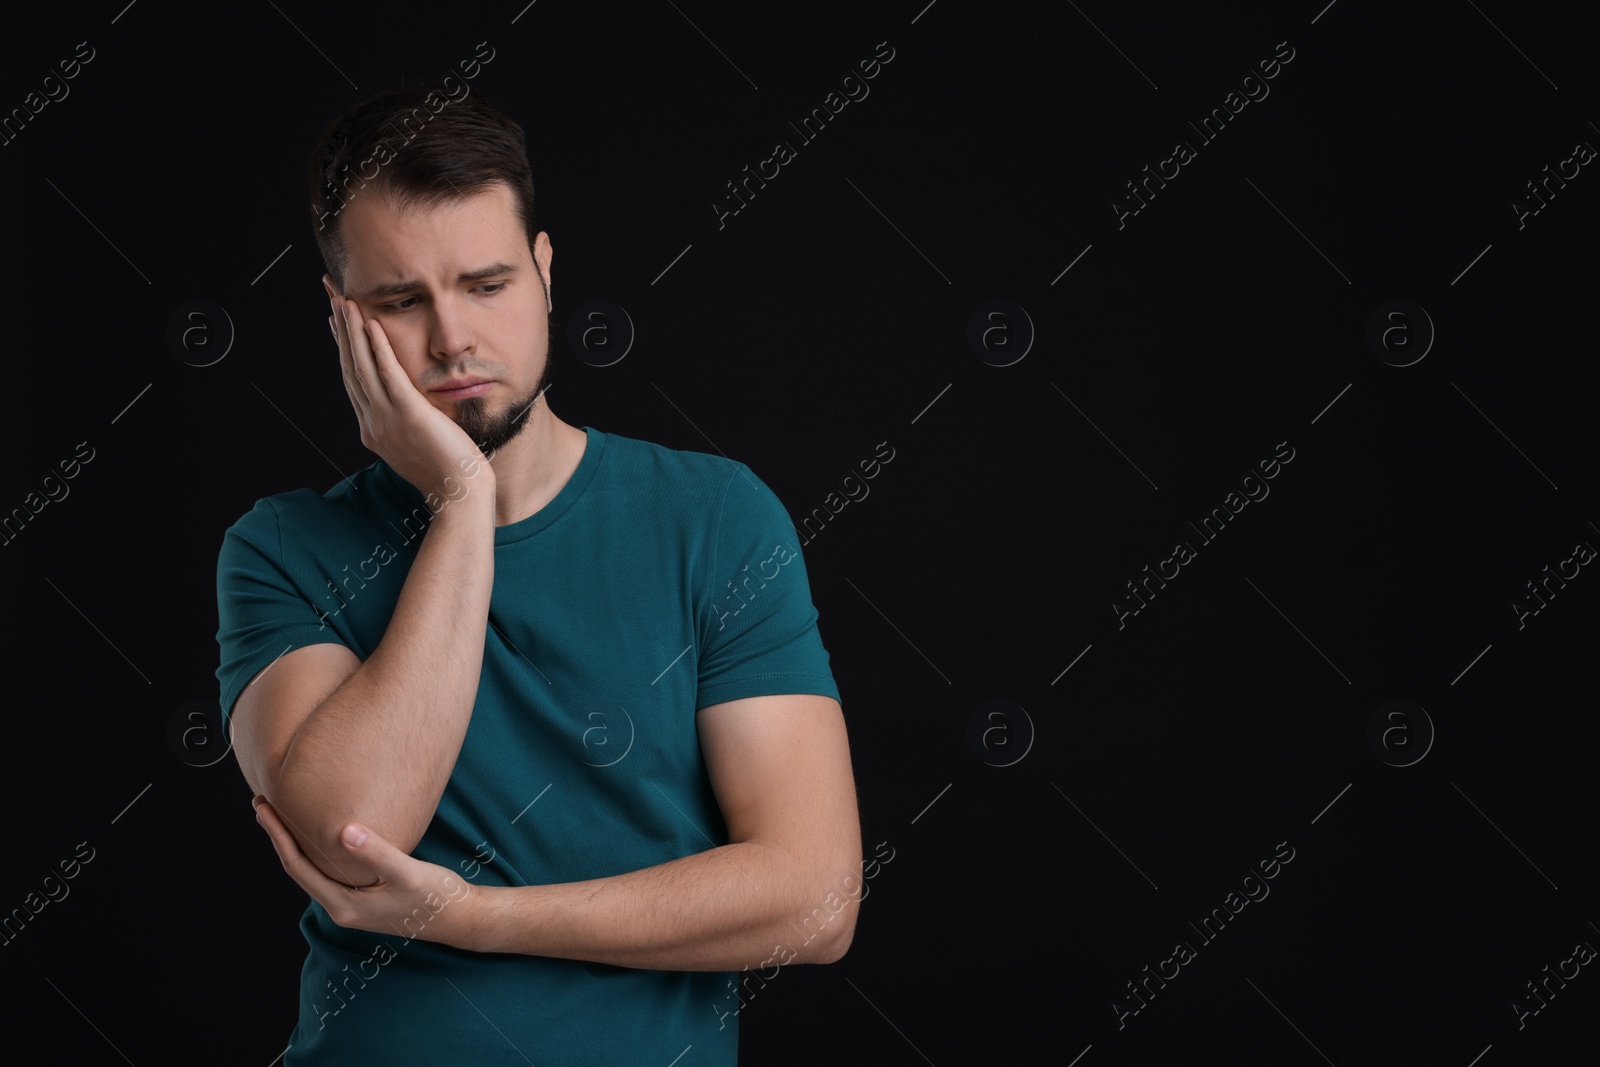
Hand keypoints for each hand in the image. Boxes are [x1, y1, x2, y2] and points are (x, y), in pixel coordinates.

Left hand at [254, 795, 475, 946]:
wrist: (460, 919)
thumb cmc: (436, 897)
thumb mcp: (408, 873)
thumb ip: (376, 852)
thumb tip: (344, 830)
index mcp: (343, 905)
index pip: (297, 866)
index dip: (278, 836)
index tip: (263, 808)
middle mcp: (341, 908)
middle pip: (298, 868)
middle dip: (279, 836)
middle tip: (264, 803)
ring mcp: (352, 904)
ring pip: (312, 870)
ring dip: (296, 843)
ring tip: (285, 815)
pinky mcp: (363, 898)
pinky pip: (329, 871)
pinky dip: (317, 850)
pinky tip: (321, 834)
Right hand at [324, 277, 493, 501]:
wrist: (458, 494)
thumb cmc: (447, 472)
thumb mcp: (417, 445)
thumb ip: (406, 425)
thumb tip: (407, 411)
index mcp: (373, 430)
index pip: (352, 381)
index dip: (343, 349)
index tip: (337, 323)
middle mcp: (372, 423)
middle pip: (349, 368)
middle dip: (340, 331)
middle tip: (332, 300)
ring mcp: (386, 418)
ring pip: (361, 366)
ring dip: (352, 330)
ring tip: (345, 302)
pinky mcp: (407, 413)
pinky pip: (388, 373)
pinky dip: (377, 347)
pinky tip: (371, 324)